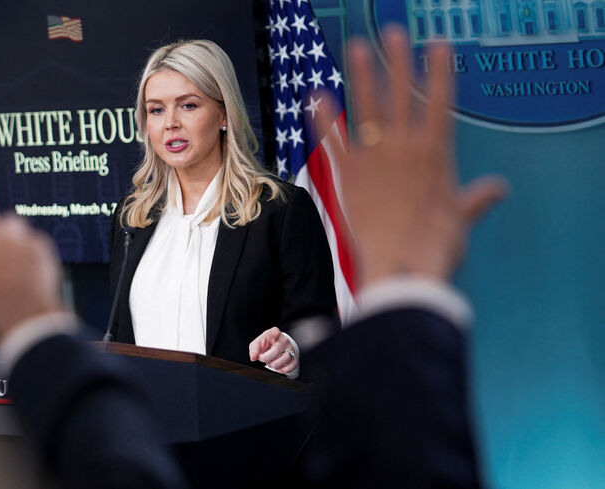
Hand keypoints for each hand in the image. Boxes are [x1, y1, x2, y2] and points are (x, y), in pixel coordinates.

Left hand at [248, 327, 297, 374]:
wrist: (273, 348)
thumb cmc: (265, 345)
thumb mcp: (257, 344)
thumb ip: (254, 350)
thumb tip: (253, 357)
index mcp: (274, 333)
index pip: (275, 332)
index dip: (275, 334)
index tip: (274, 335)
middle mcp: (284, 339)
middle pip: (277, 349)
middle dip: (267, 357)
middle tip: (263, 359)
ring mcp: (290, 348)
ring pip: (286, 358)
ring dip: (275, 364)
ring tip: (270, 364)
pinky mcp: (294, 357)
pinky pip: (292, 365)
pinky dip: (284, 370)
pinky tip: (278, 368)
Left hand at [313, 26, 506, 287]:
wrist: (405, 266)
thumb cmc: (437, 246)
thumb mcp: (461, 218)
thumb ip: (476, 197)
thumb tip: (498, 189)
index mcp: (436, 153)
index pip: (439, 102)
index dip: (438, 72)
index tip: (436, 46)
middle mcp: (406, 148)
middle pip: (402, 96)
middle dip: (398, 62)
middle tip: (392, 32)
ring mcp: (376, 159)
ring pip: (368, 108)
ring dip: (362, 76)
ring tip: (356, 47)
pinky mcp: (349, 175)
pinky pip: (335, 141)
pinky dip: (324, 120)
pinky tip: (314, 97)